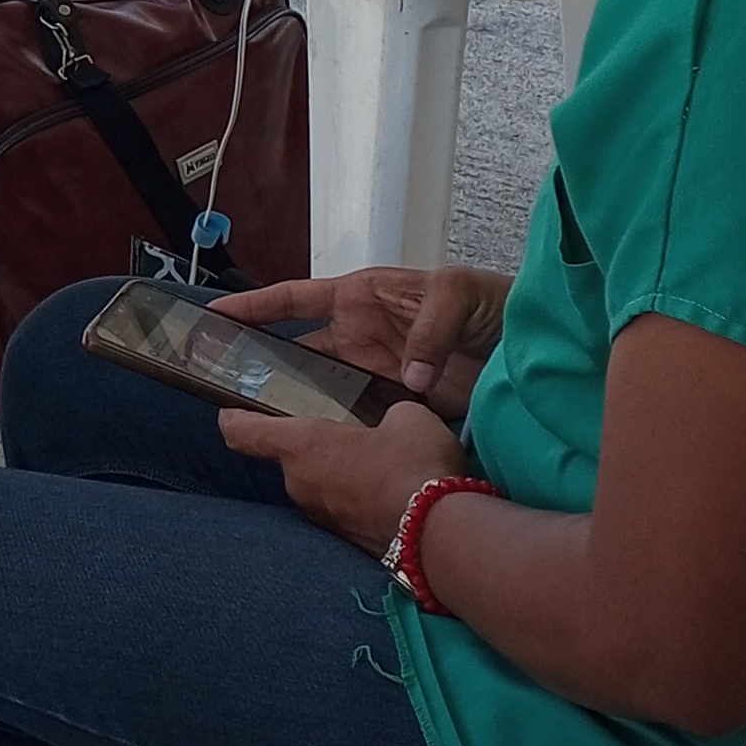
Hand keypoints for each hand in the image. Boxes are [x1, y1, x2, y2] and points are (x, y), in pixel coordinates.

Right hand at [212, 264, 507, 409]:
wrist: (531, 346)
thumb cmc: (490, 301)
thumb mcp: (457, 296)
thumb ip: (428, 332)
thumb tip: (409, 382)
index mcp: (360, 297)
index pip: (294, 299)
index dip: (253, 307)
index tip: (214, 316)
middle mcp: (358, 336)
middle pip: (296, 353)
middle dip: (259, 365)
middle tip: (220, 384)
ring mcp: (374, 373)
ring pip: (321, 390)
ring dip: (297, 405)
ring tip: (258, 424)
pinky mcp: (396, 405)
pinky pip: (357, 418)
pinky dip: (339, 432)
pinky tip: (318, 450)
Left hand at [219, 396, 464, 556]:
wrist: (442, 533)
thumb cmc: (414, 463)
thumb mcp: (406, 417)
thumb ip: (386, 413)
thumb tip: (390, 423)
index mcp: (301, 446)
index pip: (241, 432)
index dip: (232, 418)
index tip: (230, 411)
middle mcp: (298, 483)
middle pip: (286, 458)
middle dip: (310, 446)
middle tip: (340, 431)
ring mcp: (320, 517)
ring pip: (315, 485)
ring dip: (334, 474)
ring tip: (372, 461)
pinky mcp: (344, 541)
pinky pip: (339, 509)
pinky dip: (353, 499)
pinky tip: (386, 491)